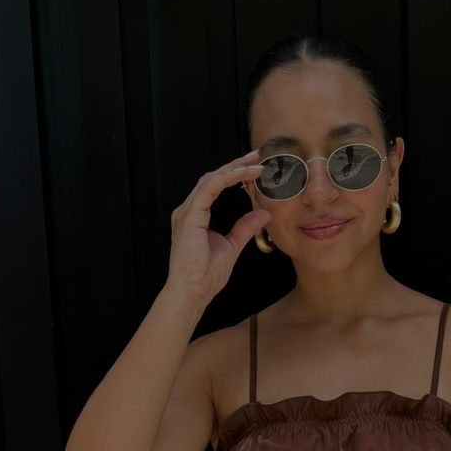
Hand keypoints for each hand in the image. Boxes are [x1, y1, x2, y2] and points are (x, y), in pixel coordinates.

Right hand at [167, 149, 271, 308]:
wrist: (192, 292)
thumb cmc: (206, 276)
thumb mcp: (232, 246)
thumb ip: (244, 228)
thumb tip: (263, 214)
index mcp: (196, 216)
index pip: (216, 186)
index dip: (235, 175)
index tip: (256, 170)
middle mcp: (189, 210)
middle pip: (214, 178)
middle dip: (236, 165)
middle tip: (258, 158)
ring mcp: (187, 211)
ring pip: (212, 179)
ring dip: (234, 169)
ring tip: (255, 164)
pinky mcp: (190, 216)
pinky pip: (209, 188)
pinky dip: (226, 178)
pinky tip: (243, 174)